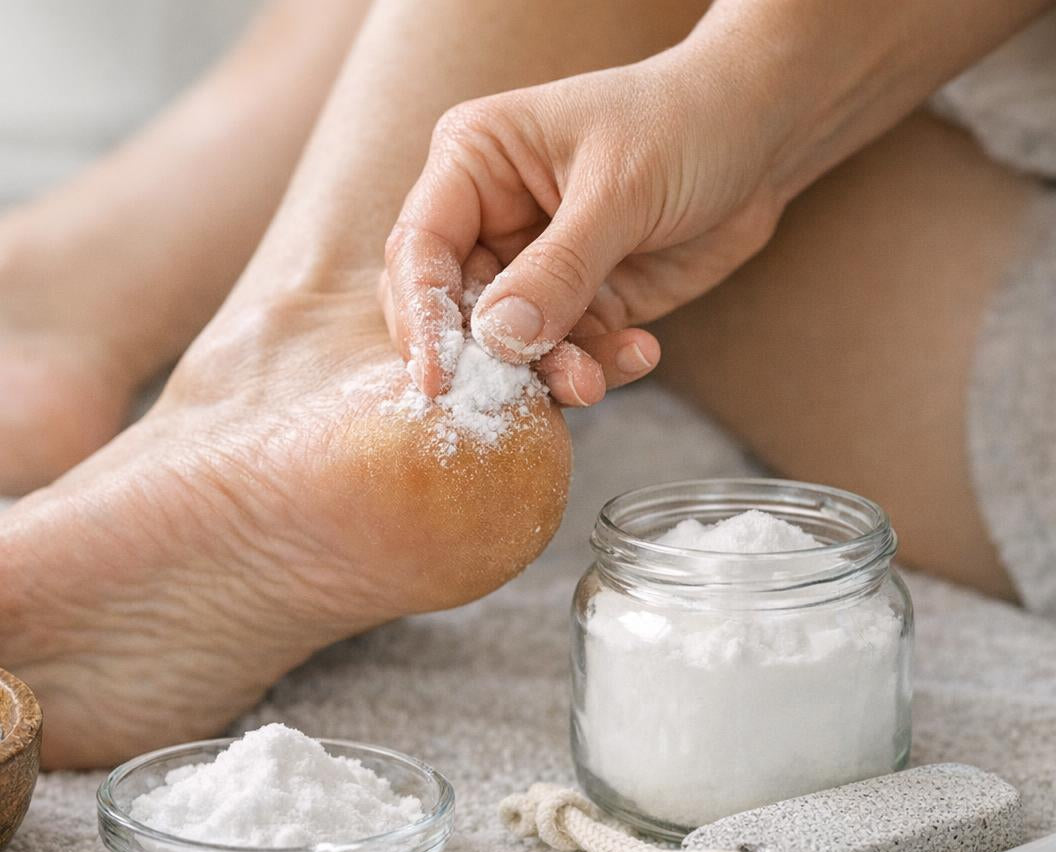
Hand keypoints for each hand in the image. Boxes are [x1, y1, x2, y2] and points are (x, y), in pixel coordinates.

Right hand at [382, 51, 785, 402]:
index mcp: (472, 163)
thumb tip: (498, 341)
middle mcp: (487, 218)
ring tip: (594, 381)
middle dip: (485, 357)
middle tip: (518, 393)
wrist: (766, 134)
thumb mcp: (620, 189)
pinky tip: (640, 353)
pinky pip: (565, 356)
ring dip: (548, 372)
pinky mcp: (577, 306)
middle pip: (448, 310)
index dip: (421, 316)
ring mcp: (530, 267)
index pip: (419, 250)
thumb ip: (558, 269)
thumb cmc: (686, 123)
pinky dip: (597, 367)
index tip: (438, 377)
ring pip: (506, 347)